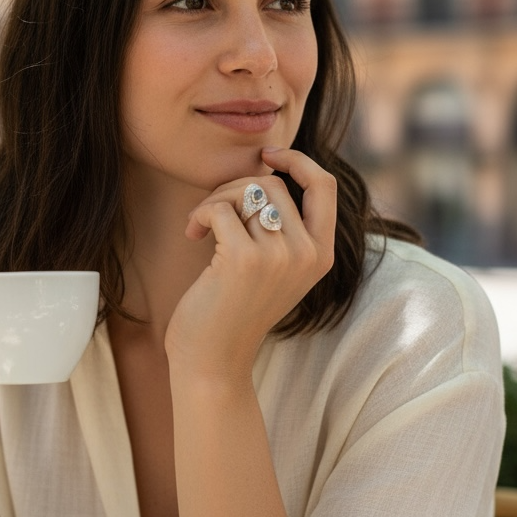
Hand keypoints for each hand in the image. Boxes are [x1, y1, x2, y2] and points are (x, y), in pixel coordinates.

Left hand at [165, 148, 335, 374]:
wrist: (213, 361)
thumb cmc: (234, 311)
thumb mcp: (274, 268)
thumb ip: (283, 228)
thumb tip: (265, 171)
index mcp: (322, 255)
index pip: (324, 186)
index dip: (297, 161)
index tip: (267, 156)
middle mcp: (307, 254)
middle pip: (274, 184)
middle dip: (235, 187)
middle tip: (212, 211)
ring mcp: (279, 257)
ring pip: (246, 191)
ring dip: (215, 200)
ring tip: (201, 224)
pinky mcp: (244, 260)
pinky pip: (220, 208)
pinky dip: (200, 213)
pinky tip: (192, 233)